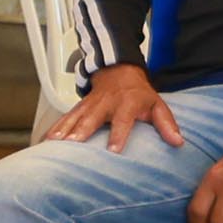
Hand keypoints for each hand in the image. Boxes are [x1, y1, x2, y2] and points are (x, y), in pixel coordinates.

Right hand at [62, 62, 176, 152]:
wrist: (119, 72)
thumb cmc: (139, 94)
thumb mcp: (158, 105)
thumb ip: (166, 124)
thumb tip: (178, 143)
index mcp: (127, 103)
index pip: (123, 120)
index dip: (119, 135)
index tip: (114, 150)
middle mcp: (105, 104)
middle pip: (92, 118)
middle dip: (81, 130)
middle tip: (73, 144)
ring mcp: (89, 105)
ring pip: (74, 117)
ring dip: (63, 130)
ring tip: (53, 143)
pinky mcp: (78, 107)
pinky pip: (64, 118)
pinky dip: (53, 129)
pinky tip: (44, 141)